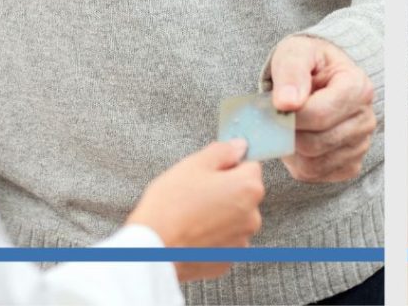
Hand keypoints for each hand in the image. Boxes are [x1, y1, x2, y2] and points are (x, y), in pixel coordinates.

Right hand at [126, 139, 264, 282]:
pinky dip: (213, 234)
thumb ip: (222, 151)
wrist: (155, 248)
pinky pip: (224, 239)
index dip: (228, 163)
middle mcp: (252, 217)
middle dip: (225, 188)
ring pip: (234, 216)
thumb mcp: (194, 164)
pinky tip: (192, 229)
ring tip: (191, 211)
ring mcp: (241, 242)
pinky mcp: (228, 260)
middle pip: (244, 193)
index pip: (250, 165)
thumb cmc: (172, 203)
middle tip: (195, 189)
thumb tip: (239, 146)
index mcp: (248, 189)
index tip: (210, 169)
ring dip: (219, 212)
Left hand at [268, 35, 376, 182]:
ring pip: (313, 162)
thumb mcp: (296, 51)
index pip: (318, 115)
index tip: (273, 105)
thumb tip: (286, 103)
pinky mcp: (349, 165)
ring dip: (289, 147)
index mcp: (357, 87)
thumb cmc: (308, 62)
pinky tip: (294, 137)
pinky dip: (296, 160)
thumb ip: (291, 71)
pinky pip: (314, 174)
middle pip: (315, 142)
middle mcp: (365, 120)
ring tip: (284, 124)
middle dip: (286, 130)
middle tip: (272, 115)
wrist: (319, 75)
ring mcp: (360, 146)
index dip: (289, 114)